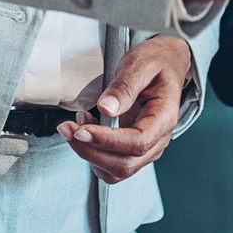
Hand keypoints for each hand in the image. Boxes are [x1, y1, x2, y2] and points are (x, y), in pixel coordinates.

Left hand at [58, 36, 192, 183]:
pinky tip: (86, 130)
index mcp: (164, 118)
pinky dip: (94, 153)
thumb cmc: (155, 63)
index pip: (138, 142)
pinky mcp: (133, 148)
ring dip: (90, 154)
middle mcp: (159, 139)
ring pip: (116, 170)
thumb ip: (124, 87)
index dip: (107, 141)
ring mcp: (147, 147)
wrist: (165, 63)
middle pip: (125, 164)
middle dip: (90, 151)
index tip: (82, 131)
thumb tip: (106, 108)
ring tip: (76, 126)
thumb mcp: (140, 64)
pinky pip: (112, 163)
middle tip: (67, 129)